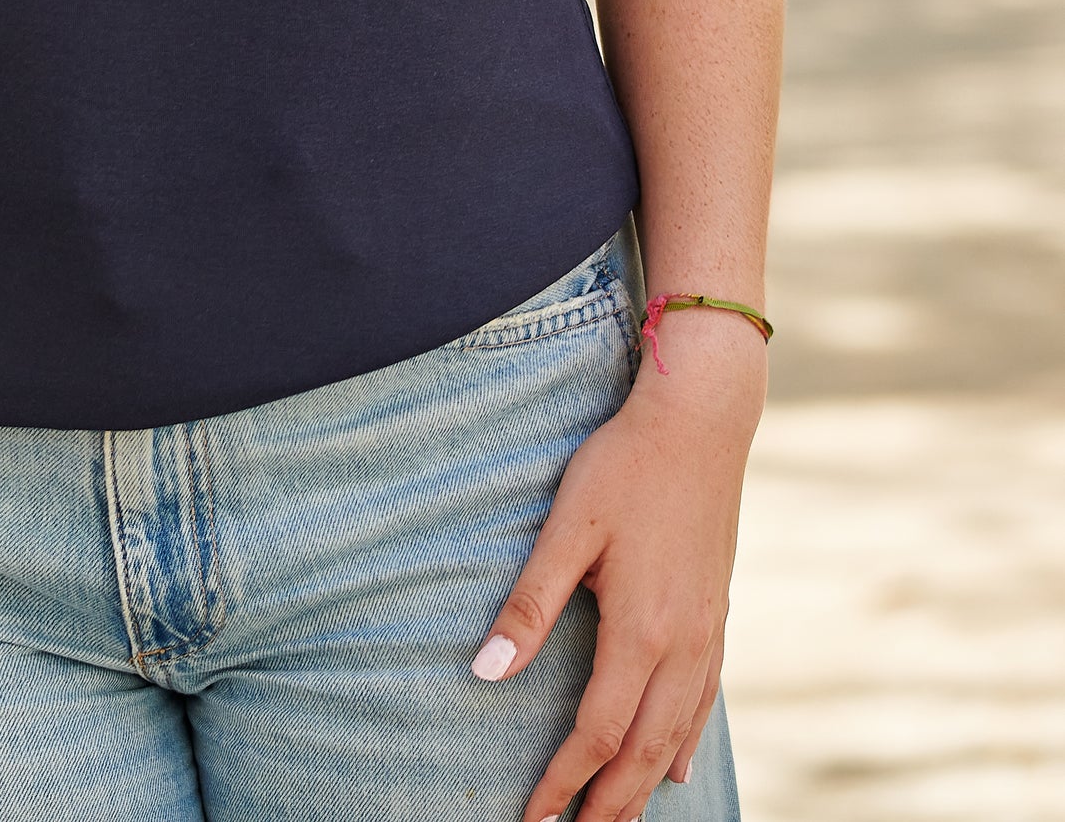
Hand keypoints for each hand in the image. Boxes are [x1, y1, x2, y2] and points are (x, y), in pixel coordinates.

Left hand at [473, 310, 765, 820]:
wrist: (700, 423)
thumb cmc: (623, 467)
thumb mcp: (566, 529)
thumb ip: (529, 603)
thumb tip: (486, 671)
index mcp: (641, 631)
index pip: (596, 732)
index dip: (563, 781)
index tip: (534, 817)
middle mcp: (683, 646)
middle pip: (643, 752)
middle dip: (607, 803)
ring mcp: (709, 634)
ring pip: (678, 734)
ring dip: (644, 784)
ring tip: (615, 818)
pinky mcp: (719, 615)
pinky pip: (704, 702)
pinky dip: (684, 744)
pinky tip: (676, 765)